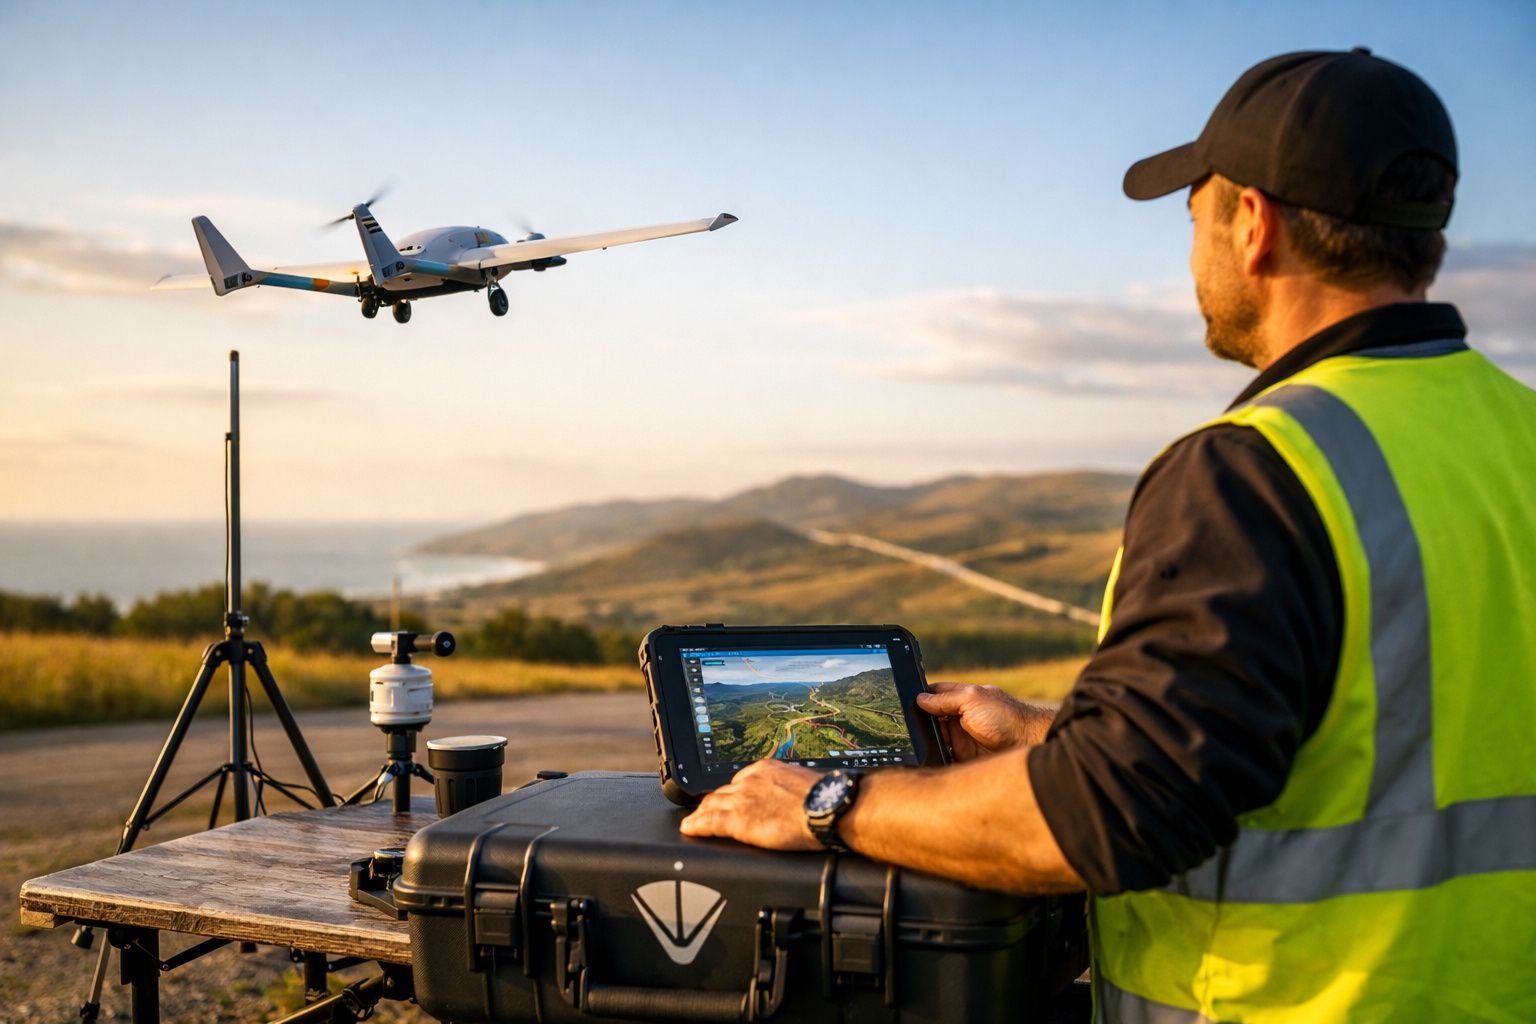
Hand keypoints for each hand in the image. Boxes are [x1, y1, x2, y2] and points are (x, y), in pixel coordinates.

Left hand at [679, 759, 821, 850]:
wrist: (830, 807)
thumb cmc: (826, 799)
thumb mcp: (802, 784)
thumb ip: (788, 788)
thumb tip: (793, 798)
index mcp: (765, 769)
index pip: (739, 782)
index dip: (730, 794)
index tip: (727, 800)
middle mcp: (750, 780)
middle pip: (722, 793)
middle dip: (712, 804)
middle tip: (704, 813)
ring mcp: (742, 798)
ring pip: (712, 806)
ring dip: (701, 815)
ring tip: (693, 822)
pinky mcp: (738, 819)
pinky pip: (709, 822)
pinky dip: (696, 825)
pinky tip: (690, 828)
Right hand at [916, 682, 1038, 760]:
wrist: (1027, 743)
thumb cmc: (1005, 716)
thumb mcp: (973, 699)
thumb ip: (946, 699)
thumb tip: (920, 699)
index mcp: (961, 698)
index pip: (934, 695)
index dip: (919, 698)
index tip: (900, 702)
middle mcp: (959, 717)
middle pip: (930, 720)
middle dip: (919, 724)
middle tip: (904, 729)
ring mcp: (961, 738)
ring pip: (934, 740)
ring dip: (925, 742)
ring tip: (913, 746)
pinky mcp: (964, 757)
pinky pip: (943, 758)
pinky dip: (935, 759)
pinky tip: (925, 760)